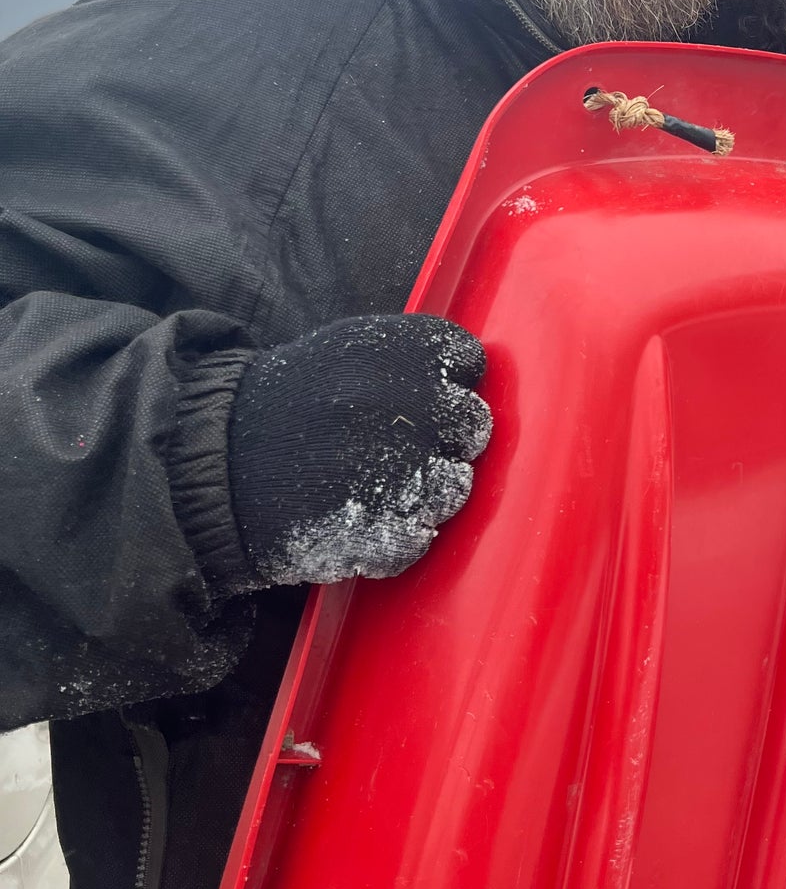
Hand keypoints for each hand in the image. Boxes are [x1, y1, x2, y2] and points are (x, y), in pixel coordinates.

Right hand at [226, 314, 490, 588]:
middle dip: (446, 439)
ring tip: (380, 488)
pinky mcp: (379, 530)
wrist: (212, 466)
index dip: (450, 384)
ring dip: (427, 491)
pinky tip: (364, 520)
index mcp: (399, 352)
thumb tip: (466, 377)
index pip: (466, 362)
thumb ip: (408, 360)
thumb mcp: (345, 352)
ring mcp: (397, 470)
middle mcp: (407, 404)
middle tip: (404, 449)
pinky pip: (419, 536)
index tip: (428, 399)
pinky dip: (397, 535)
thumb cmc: (284, 407)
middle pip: (471, 426)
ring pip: (455, 486)